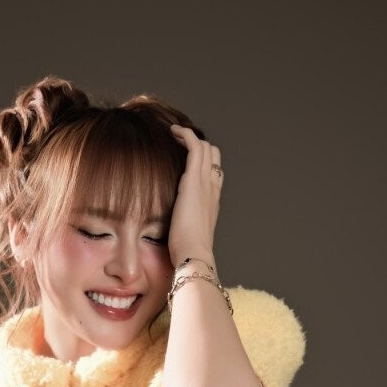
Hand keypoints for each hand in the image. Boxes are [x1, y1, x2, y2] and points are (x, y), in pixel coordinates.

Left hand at [167, 123, 223, 267]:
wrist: (194, 254)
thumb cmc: (188, 251)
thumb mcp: (188, 233)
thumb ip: (184, 225)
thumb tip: (173, 231)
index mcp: (212, 201)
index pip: (214, 172)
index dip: (204, 160)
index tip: (187, 157)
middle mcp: (212, 188)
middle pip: (213, 155)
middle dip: (198, 145)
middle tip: (179, 142)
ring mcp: (205, 183)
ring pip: (205, 148)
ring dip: (189, 136)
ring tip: (174, 133)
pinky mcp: (193, 180)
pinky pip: (194, 147)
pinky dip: (185, 135)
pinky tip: (173, 131)